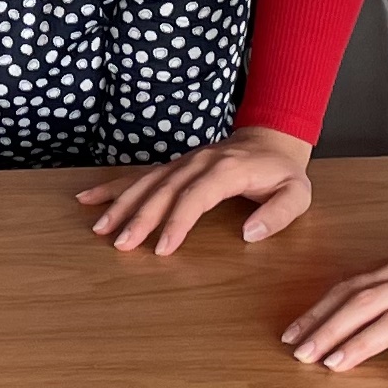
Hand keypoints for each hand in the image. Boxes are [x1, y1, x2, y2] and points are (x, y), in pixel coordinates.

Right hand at [81, 126, 315, 255]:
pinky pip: (141, 175)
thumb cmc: (283, 173)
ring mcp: (183, 161)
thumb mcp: (298, 194)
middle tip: (121, 244)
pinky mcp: (174, 166)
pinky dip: (114, 186)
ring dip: (121, 204)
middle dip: (140, 217)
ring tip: (100, 228)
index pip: (196, 196)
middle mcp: (199, 162)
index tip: (162, 248)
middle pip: (164, 190)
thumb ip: (278, 214)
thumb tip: (249, 234)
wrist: (272, 139)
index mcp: (227, 169)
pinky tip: (90, 198)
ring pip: (147, 182)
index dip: (178, 222)